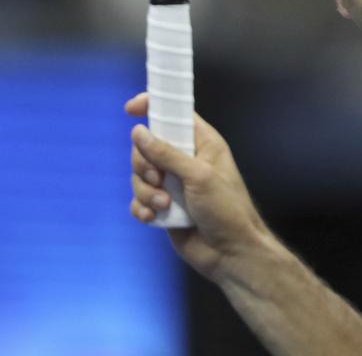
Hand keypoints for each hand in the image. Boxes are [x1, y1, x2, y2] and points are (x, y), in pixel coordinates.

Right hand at [126, 93, 268, 283]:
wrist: (230, 253)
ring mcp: (173, 184)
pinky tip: (154, 218)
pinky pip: (139, 200)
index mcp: (202, 143)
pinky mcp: (163, 206)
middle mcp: (186, 160)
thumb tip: (138, 132)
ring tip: (164, 205)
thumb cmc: (227, 210)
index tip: (131, 109)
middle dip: (145, 164)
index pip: (174, 114)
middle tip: (159, 178)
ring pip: (140, 175)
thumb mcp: (199, 176)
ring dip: (146, 191)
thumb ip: (167, 154)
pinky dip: (142, 208)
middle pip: (147, 146)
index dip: (153, 107)